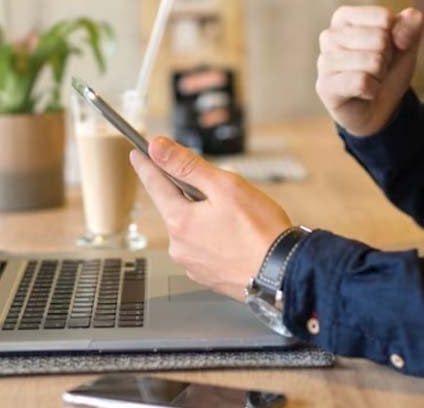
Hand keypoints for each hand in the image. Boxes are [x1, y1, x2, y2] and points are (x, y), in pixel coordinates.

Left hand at [130, 137, 290, 299]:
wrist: (285, 273)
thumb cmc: (261, 231)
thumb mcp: (225, 186)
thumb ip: (187, 165)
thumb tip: (157, 148)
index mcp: (179, 221)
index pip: (154, 184)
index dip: (146, 165)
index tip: (137, 153)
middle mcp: (179, 246)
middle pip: (174, 206)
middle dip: (189, 193)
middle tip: (218, 188)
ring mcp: (192, 264)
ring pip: (190, 228)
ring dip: (203, 216)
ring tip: (235, 218)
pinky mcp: (207, 276)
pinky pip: (202, 247)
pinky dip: (213, 237)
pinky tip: (235, 236)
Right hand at [315, 5, 422, 135]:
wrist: (379, 107)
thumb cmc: (387, 69)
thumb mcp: (406, 44)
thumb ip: (412, 23)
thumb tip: (408, 17)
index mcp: (344, 17)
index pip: (384, 17)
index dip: (395, 36)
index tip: (386, 49)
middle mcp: (329, 35)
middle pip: (380, 39)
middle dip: (387, 58)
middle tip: (376, 68)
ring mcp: (324, 61)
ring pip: (373, 61)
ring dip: (380, 75)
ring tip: (370, 79)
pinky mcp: (325, 86)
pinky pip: (362, 82)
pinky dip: (372, 90)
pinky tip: (364, 93)